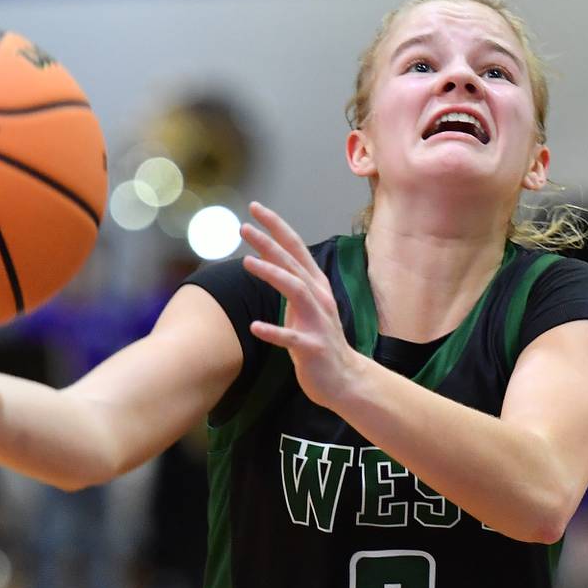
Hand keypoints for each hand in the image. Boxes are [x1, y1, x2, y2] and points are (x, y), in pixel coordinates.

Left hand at [241, 202, 359, 410]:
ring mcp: (318, 323)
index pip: (296, 248)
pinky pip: (292, 338)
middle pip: (293, 263)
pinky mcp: (313, 348)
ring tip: (247, 263)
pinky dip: (274, 331)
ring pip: (296, 291)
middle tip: (244, 226)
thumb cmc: (319, 341)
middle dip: (269, 242)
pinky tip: (255, 327)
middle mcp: (320, 299)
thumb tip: (267, 258)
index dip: (277, 226)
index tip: (255, 207)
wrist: (344, 379)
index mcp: (317, 286)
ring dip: (272, 275)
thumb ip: (292, 282)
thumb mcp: (307, 306)